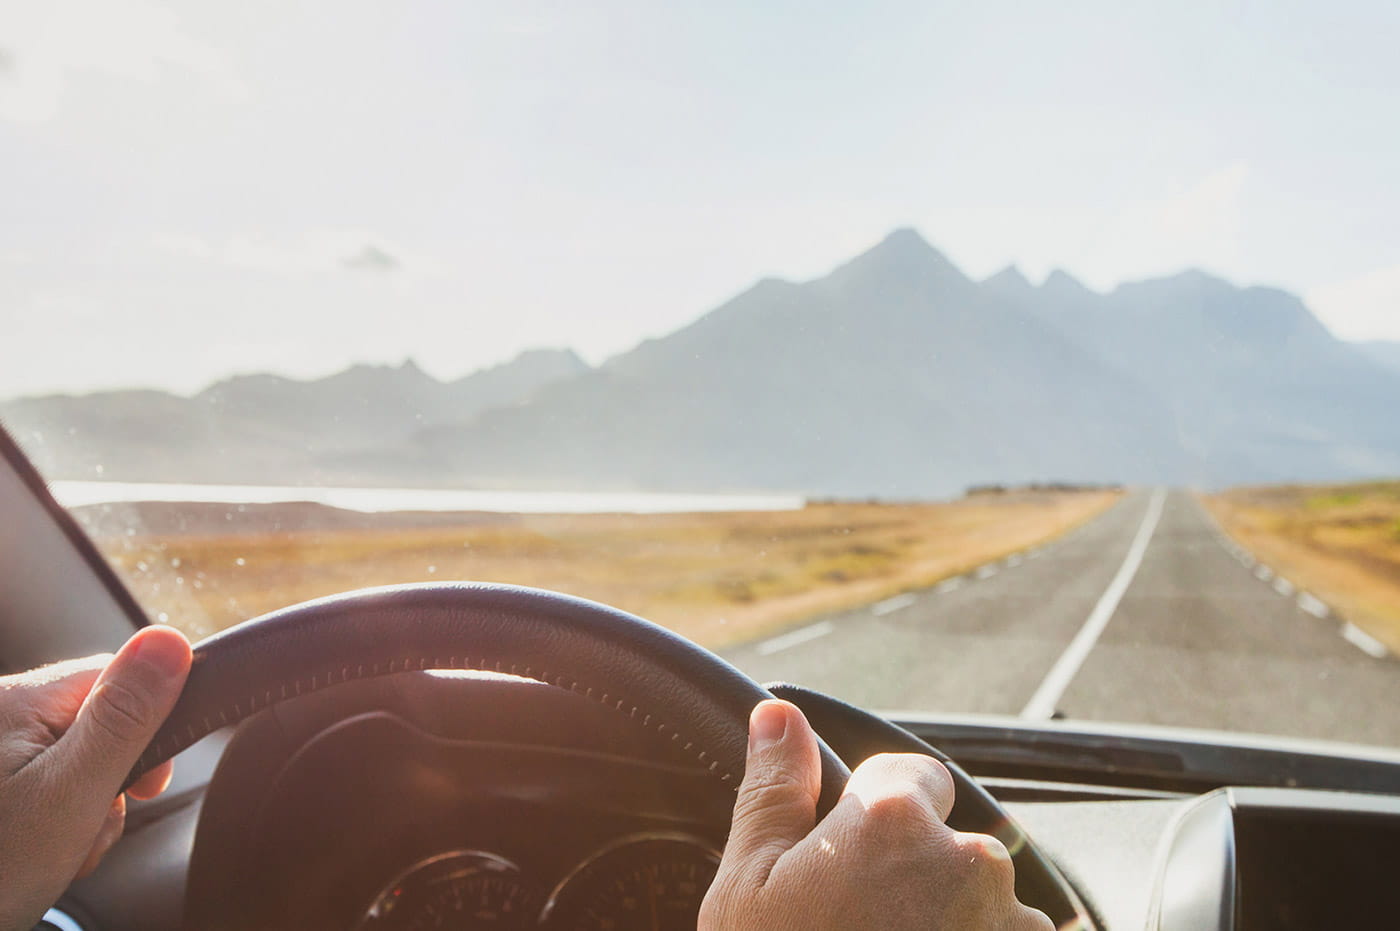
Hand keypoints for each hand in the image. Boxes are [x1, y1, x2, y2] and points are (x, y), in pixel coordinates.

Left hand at [0, 626, 190, 930]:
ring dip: (84, 810)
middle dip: (111, 782)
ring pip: (76, 761)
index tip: (150, 784)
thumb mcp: (70, 794)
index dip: (149, 727)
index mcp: (14, 701)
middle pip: (98, 724)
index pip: (115, 678)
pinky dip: (57, 822)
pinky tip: (42, 852)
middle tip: (89, 828)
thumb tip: (169, 641)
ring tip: (59, 851)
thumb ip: (123, 718)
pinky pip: (47, 785)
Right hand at [701, 699, 1052, 929]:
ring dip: (952, 927)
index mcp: (896, 821)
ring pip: (984, 903)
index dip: (872, 816)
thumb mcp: (748, 888)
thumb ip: (773, 790)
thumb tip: (778, 716)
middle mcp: (971, 864)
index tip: (847, 865)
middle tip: (861, 930)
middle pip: (951, 842)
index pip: (909, 775)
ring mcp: (1011, 930)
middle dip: (916, 876)